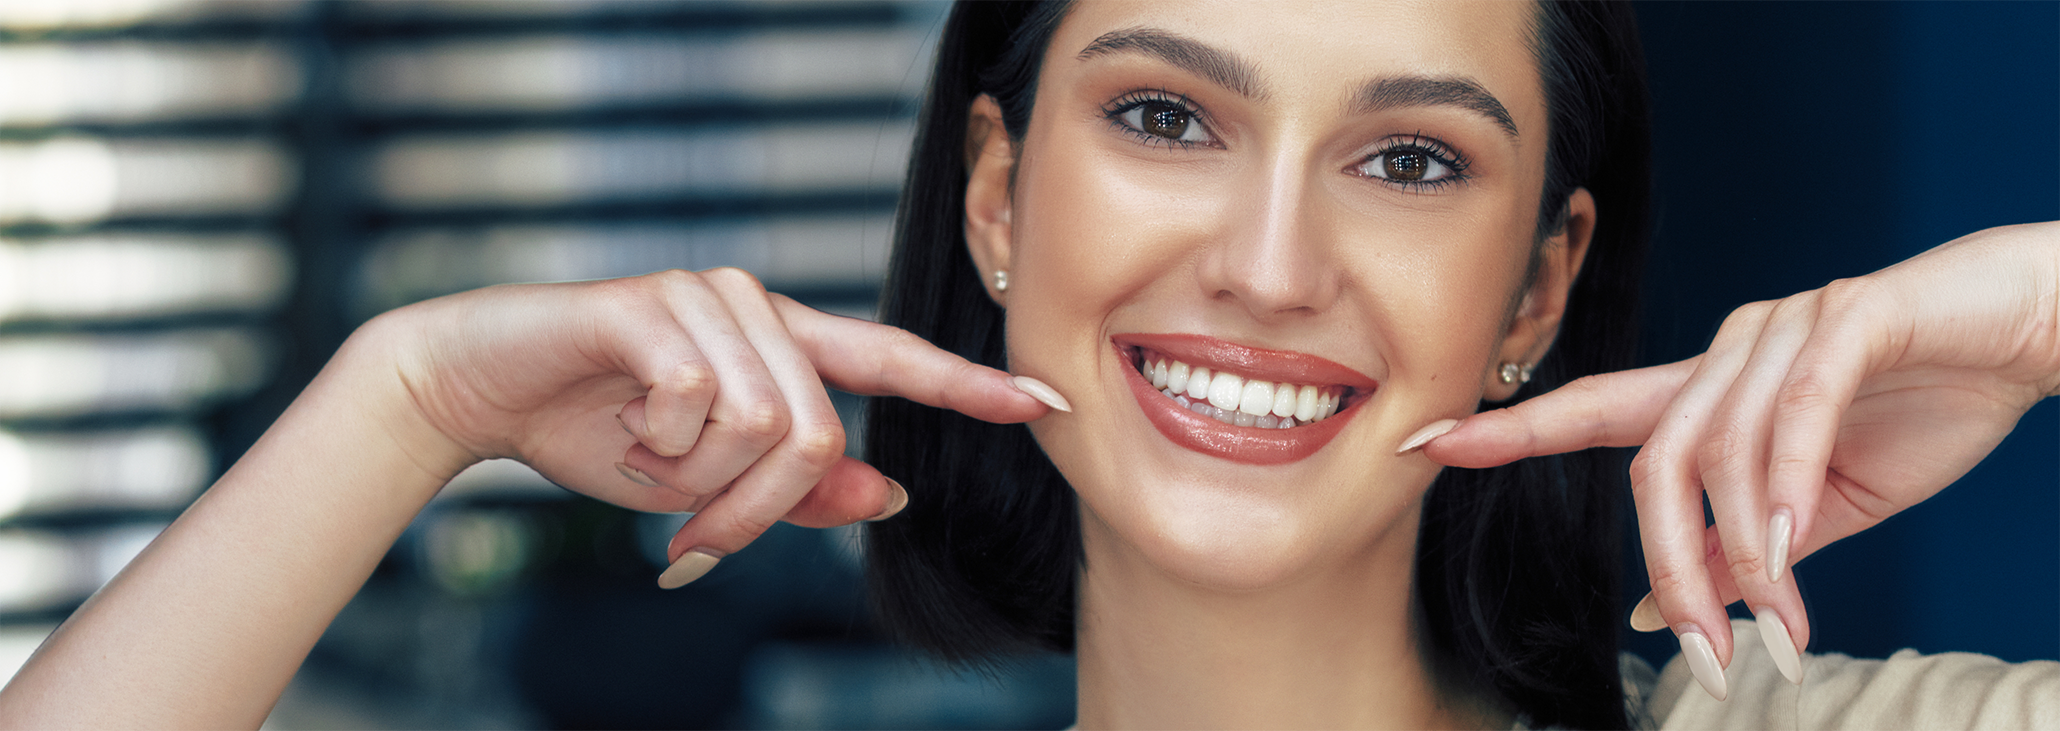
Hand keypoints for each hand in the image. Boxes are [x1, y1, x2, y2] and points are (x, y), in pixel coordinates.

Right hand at [383, 268, 1057, 577]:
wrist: (478, 389)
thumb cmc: (599, 430)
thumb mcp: (707, 483)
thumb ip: (795, 489)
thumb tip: (888, 495)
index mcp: (782, 345)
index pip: (891, 361)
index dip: (968, 386)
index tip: (1044, 402)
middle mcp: (757, 307)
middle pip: (819, 439)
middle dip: (754, 512)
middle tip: (693, 537)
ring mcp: (707, 298)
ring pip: (763, 427)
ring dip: (698, 480)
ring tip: (645, 459)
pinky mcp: (652, 302)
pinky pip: (696, 402)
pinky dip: (655, 441)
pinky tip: (620, 422)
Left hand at [1420, 222, 2059, 695]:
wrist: (2024, 335)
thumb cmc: (1920, 412)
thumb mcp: (1816, 511)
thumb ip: (1737, 552)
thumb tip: (1653, 608)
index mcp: (1707, 391)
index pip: (1586, 410)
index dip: (1504, 429)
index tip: (1421, 442)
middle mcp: (1725, 350)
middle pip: (1652, 464)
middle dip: (1668, 566)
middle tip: (1702, 650)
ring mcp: (1781, 330)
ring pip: (1717, 448)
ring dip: (1740, 551)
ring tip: (1773, 623)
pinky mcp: (1848, 321)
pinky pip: (1792, 409)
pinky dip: (1783, 481)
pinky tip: (1789, 540)